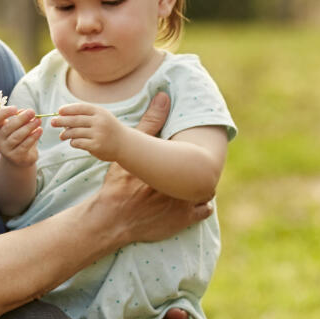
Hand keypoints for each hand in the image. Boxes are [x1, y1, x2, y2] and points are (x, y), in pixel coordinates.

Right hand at [0, 105, 41, 166]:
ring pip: (17, 136)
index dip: (4, 113)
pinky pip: (24, 145)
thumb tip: (25, 111)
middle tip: (32, 112)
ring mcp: (6, 149)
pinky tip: (40, 130)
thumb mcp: (18, 126)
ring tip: (38, 120)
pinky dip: (33, 137)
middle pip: (9, 127)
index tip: (15, 108)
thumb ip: (20, 118)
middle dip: (22, 118)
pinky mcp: (15, 157)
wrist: (19, 158)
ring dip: (29, 127)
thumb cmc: (19, 137)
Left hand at [52, 102, 132, 161]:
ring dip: (65, 134)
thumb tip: (62, 114)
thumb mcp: (101, 117)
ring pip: (74, 132)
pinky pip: (78, 143)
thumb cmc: (108, 128)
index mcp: (100, 112)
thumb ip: (85, 114)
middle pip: (75, 120)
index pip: (80, 108)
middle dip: (61, 121)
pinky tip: (73, 142)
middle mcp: (99, 122)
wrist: (124, 144)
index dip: (68, 109)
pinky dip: (73, 142)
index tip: (59, 111)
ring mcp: (98, 134)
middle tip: (52, 122)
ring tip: (61, 136)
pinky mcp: (96, 146)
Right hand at [93, 91, 206, 242]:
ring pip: (207, 192)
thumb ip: (150, 124)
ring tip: (190, 185)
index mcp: (175, 168)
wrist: (111, 219)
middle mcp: (185, 184)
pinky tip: (189, 201)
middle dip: (199, 172)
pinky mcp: (184, 221)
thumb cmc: (120, 184)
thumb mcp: (131, 153)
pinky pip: (205, 211)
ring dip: (201, 189)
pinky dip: (200, 206)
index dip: (199, 155)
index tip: (196, 154)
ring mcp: (186, 205)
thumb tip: (163, 97)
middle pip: (206, 173)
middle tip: (192, 170)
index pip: (202, 155)